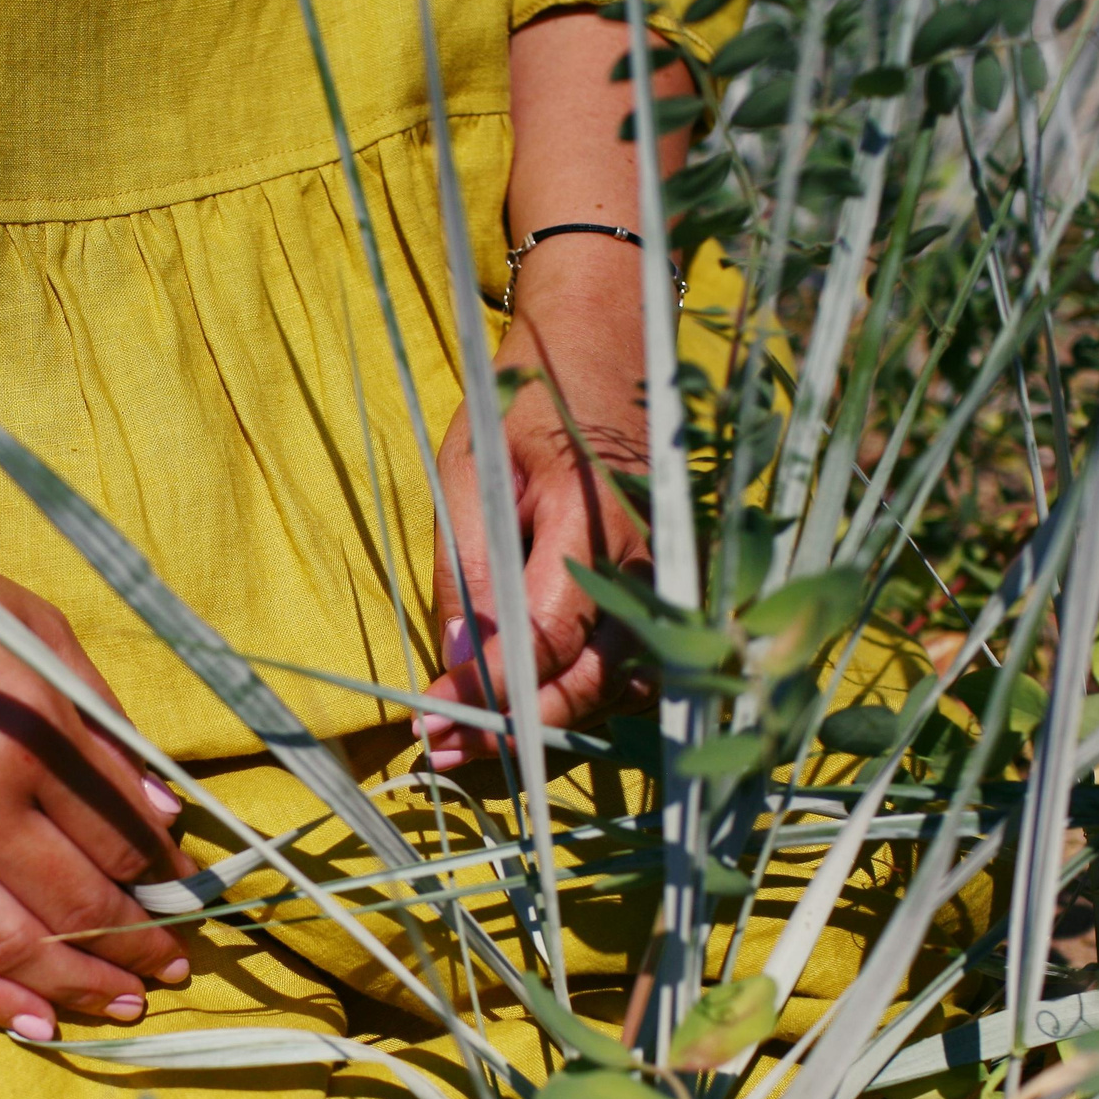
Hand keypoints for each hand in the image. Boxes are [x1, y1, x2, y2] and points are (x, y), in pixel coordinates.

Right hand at [0, 135, 192, 1040]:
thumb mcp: (32, 629)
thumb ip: (102, 723)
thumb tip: (161, 810)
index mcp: (21, 735)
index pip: (118, 834)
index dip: (165, 872)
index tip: (189, 889)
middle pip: (77, 904)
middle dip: (140, 943)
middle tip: (177, 965)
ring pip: (10, 950)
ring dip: (80, 987)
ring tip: (126, 1004)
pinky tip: (38, 1025)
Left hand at [419, 252, 654, 766]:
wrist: (600, 349)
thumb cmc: (525, 406)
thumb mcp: (470, 473)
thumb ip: (468, 572)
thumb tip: (459, 662)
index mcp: (593, 520)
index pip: (550, 639)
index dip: (492, 693)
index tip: (431, 720)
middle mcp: (647, 562)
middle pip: (591, 683)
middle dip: (513, 729)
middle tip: (440, 748)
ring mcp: (667, 580)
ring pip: (616, 690)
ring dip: (546, 724)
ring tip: (471, 740)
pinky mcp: (667, 592)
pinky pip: (634, 671)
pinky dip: (583, 699)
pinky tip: (528, 708)